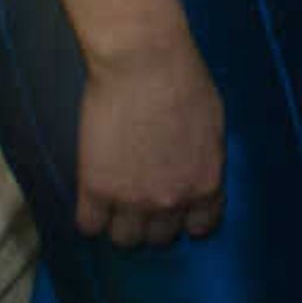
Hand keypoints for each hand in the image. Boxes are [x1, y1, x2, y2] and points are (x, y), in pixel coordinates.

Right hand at [75, 37, 223, 248]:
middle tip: (141, 198)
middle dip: (152, 221)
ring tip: (115, 202)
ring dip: (120, 224)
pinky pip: (89, 226)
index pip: (200, 227)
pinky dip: (90, 217)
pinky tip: (93, 198)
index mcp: (206, 183)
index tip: (176, 208)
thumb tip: (195, 173)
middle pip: (159, 238)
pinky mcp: (97, 189)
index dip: (186, 219)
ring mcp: (133, 199)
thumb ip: (205, 159)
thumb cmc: (184, 81)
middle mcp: (172, 200)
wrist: (144, 63)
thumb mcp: (212, 125)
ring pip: (124, 240)